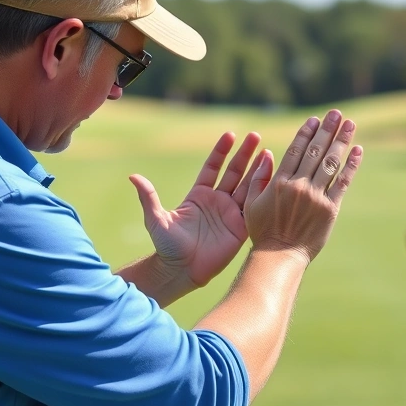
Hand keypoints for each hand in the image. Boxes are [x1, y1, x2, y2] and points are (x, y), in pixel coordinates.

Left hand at [129, 132, 269, 286]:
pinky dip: (262, 193)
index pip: (213, 168)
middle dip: (245, 154)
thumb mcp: (156, 219)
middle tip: (255, 136)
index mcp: (199, 195)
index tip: (230, 135)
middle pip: (234, 172)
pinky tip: (271, 179)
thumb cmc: (167, 246)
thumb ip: (149, 197)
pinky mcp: (241, 228)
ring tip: (268, 152)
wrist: (182, 271)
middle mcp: (217, 201)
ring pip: (247, 187)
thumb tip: (133, 176)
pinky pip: (253, 207)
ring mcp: (230, 214)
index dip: (221, 151)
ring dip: (258, 170)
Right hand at [242, 110, 362, 264]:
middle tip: (336, 113)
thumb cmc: (264, 231)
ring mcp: (316, 197)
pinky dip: (351, 165)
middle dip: (326, 129)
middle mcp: (299, 186)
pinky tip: (357, 150)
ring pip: (331, 163)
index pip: (296, 151)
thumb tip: (268, 153)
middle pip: (316, 151)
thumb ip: (259, 178)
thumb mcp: (251, 204)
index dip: (306, 133)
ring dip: (341, 141)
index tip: (314, 119)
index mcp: (279, 182)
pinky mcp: (330, 209)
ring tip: (349, 124)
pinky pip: (343, 183)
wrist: (281, 256)